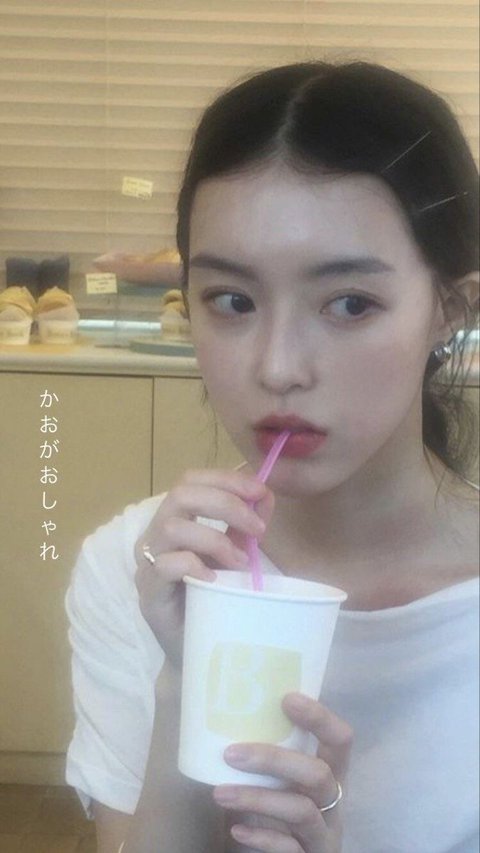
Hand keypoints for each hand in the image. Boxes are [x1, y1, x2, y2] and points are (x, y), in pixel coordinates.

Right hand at [134, 468, 273, 666]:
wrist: (194, 649)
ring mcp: (148, 563)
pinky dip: (194, 566)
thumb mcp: (231, 555)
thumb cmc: (211, 599)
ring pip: (172, 528)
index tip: (260, 491)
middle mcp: (156, 535)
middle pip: (180, 494)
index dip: (225, 478)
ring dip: (214, 539)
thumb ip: (242, 527)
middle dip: (225, 503)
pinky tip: (214, 581)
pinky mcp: (148, 592)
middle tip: (258, 528)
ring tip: (239, 562)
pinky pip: (164, 566)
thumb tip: (265, 497)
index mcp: (175, 520)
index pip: (191, 479)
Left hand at [213, 694, 352, 852]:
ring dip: (257, 799)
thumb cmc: (283, 808)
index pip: (340, 740)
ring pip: (301, 811)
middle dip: (274, 760)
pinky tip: (236, 829)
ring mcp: (324, 834)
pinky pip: (288, 848)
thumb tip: (224, 714)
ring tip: (219, 793)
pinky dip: (261, 838)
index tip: (286, 698)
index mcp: (332, 773)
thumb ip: (272, 756)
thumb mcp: (285, 780)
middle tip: (231, 753)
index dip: (320, 718)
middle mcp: (334, 802)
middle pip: (318, 774)